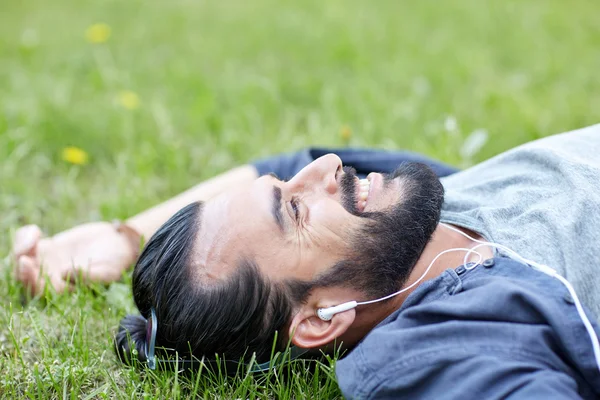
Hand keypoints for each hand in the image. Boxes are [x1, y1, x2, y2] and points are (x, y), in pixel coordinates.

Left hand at [12, 222, 138, 294]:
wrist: (119, 242)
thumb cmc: (117, 262)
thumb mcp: (108, 272)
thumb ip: (89, 276)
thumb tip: (63, 274)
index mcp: (63, 288)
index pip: (38, 289)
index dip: (29, 279)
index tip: (28, 262)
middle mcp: (51, 276)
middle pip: (23, 276)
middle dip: (19, 263)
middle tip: (26, 250)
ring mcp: (48, 260)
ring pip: (20, 259)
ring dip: (20, 248)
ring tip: (34, 236)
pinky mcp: (49, 246)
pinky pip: (27, 243)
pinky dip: (25, 236)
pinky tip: (37, 231)